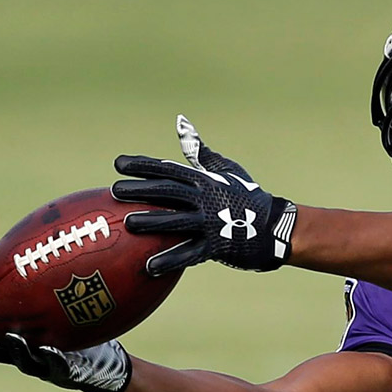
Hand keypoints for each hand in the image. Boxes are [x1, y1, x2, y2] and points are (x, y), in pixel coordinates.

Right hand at [0, 288, 131, 391]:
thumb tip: (42, 257)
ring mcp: (45, 366)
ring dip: (14, 349)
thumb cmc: (82, 332)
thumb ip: (50, 293)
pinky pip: (57, 366)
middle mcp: (28, 354)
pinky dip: (50, 357)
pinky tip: (47, 348)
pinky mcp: (67, 373)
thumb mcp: (65, 309)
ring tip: (10, 336)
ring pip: (22, 360)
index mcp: (22, 339)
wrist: (108, 366)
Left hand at [111, 115, 297, 275]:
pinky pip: (189, 253)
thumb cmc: (247, 197)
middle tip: (115, 191)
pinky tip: (149, 267)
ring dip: (152, 222)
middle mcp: (206, 198)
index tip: (119, 164)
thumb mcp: (227, 170)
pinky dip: (170, 260)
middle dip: (141, 190)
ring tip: (128, 224)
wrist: (275, 227)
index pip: (169, 169)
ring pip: (176, 220)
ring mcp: (211, 222)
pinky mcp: (216, 245)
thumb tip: (182, 124)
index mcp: (205, 181)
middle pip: (169, 191)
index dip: (144, 166)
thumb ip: (200, 152)